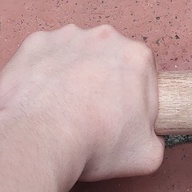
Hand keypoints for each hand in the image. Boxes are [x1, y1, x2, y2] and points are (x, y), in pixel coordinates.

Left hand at [0, 24, 163, 181]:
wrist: (40, 140)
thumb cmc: (94, 144)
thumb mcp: (147, 154)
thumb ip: (155, 138)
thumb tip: (148, 135)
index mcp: (136, 57)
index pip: (142, 73)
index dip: (133, 97)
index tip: (121, 114)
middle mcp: (104, 37)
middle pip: (109, 59)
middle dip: (103, 80)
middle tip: (91, 112)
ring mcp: (67, 37)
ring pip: (76, 54)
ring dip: (73, 73)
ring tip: (62, 106)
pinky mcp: (36, 43)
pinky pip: (44, 55)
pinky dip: (43, 72)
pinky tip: (41, 97)